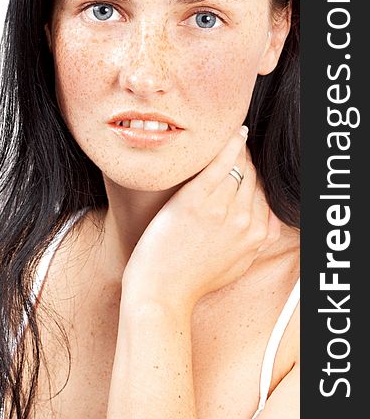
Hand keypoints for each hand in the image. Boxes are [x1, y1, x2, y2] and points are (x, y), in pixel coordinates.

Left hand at [121, 126, 280, 312]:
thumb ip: (255, 243)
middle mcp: (244, 221)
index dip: (251, 176)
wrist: (161, 291)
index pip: (262, 193)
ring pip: (238, 167)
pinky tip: (234, 131)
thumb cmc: (191, 279)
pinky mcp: (197, 199)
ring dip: (236, 148)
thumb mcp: (235, 266)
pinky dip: (230, 144)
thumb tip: (262, 222)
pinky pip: (221, 163)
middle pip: (251, 177)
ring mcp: (222, 209)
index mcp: (256, 236)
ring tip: (227, 136)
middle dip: (244, 161)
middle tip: (233, 146)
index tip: (242, 164)